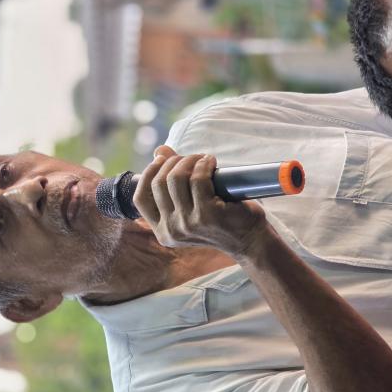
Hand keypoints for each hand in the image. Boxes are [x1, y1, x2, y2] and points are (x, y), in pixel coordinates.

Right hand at [133, 146, 269, 257]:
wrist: (251, 240)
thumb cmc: (221, 220)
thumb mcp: (190, 206)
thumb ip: (171, 183)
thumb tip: (159, 151)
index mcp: (163, 232)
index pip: (140, 199)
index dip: (147, 174)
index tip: (161, 160)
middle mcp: (172, 230)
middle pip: (159, 183)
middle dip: (173, 162)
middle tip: (191, 158)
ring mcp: (189, 224)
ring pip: (176, 178)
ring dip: (189, 160)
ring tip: (202, 159)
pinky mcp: (208, 215)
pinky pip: (198, 179)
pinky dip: (204, 164)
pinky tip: (211, 162)